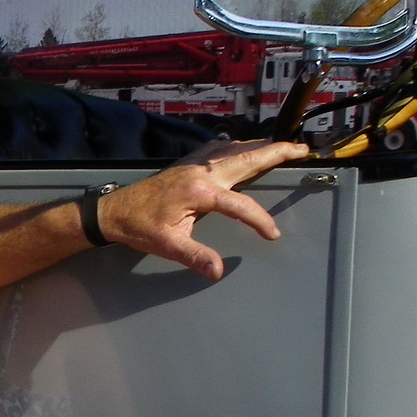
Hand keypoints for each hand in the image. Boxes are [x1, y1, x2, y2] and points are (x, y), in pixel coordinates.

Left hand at [97, 139, 310, 280]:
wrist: (113, 210)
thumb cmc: (139, 227)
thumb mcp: (167, 245)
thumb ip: (194, 256)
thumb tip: (217, 271)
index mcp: (200, 192)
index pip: (241, 205)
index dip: (260, 220)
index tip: (273, 234)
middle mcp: (201, 171)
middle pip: (247, 159)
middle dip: (277, 153)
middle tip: (302, 148)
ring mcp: (194, 164)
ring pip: (235, 150)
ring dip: (260, 146)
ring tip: (282, 145)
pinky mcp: (186, 164)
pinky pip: (217, 148)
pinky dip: (235, 145)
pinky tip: (240, 145)